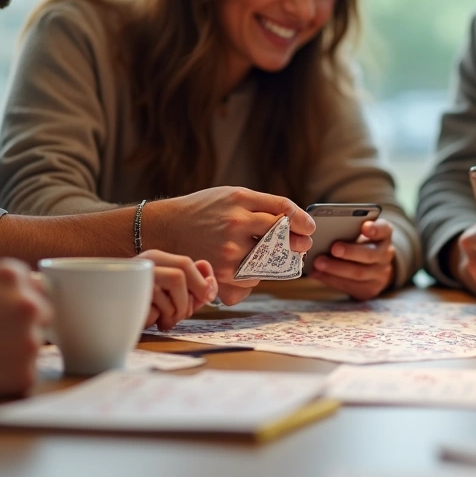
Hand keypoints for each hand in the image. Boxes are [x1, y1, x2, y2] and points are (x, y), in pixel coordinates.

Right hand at [0, 260, 51, 399]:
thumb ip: (4, 286)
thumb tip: (34, 290)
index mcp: (13, 275)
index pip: (37, 287)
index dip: (18, 303)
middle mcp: (28, 303)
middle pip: (44, 314)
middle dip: (24, 324)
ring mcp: (30, 339)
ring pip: (37, 344)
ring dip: (18, 350)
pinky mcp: (25, 373)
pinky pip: (26, 374)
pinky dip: (10, 377)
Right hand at [136, 250, 216, 330]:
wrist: (110, 317)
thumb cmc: (145, 306)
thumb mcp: (175, 296)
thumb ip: (195, 287)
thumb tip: (211, 282)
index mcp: (157, 260)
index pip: (187, 263)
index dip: (203, 281)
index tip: (208, 297)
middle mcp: (146, 263)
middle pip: (181, 272)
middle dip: (190, 297)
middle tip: (184, 314)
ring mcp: (137, 276)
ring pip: (175, 283)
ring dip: (176, 310)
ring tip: (166, 321)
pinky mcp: (130, 294)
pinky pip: (157, 307)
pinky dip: (159, 318)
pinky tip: (151, 321)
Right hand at [144, 186, 315, 304]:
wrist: (165, 228)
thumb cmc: (204, 211)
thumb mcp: (231, 195)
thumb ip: (262, 206)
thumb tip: (296, 223)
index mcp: (240, 200)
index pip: (283, 209)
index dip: (301, 220)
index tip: (309, 228)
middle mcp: (236, 223)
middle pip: (281, 236)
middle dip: (296, 243)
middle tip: (301, 245)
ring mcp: (229, 249)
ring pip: (269, 261)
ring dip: (275, 262)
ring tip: (272, 257)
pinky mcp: (221, 272)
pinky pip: (252, 280)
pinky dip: (254, 276)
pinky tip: (247, 268)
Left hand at [311, 218, 396, 299]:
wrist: (374, 267)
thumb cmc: (360, 243)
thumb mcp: (360, 233)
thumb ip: (348, 230)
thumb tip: (323, 230)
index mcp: (384, 235)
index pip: (383, 229)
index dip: (375, 229)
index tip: (365, 227)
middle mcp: (385, 254)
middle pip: (370, 254)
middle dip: (350, 252)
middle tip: (334, 248)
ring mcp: (380, 274)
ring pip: (358, 273)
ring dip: (336, 268)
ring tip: (318, 263)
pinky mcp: (369, 289)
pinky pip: (350, 286)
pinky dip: (331, 279)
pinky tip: (317, 274)